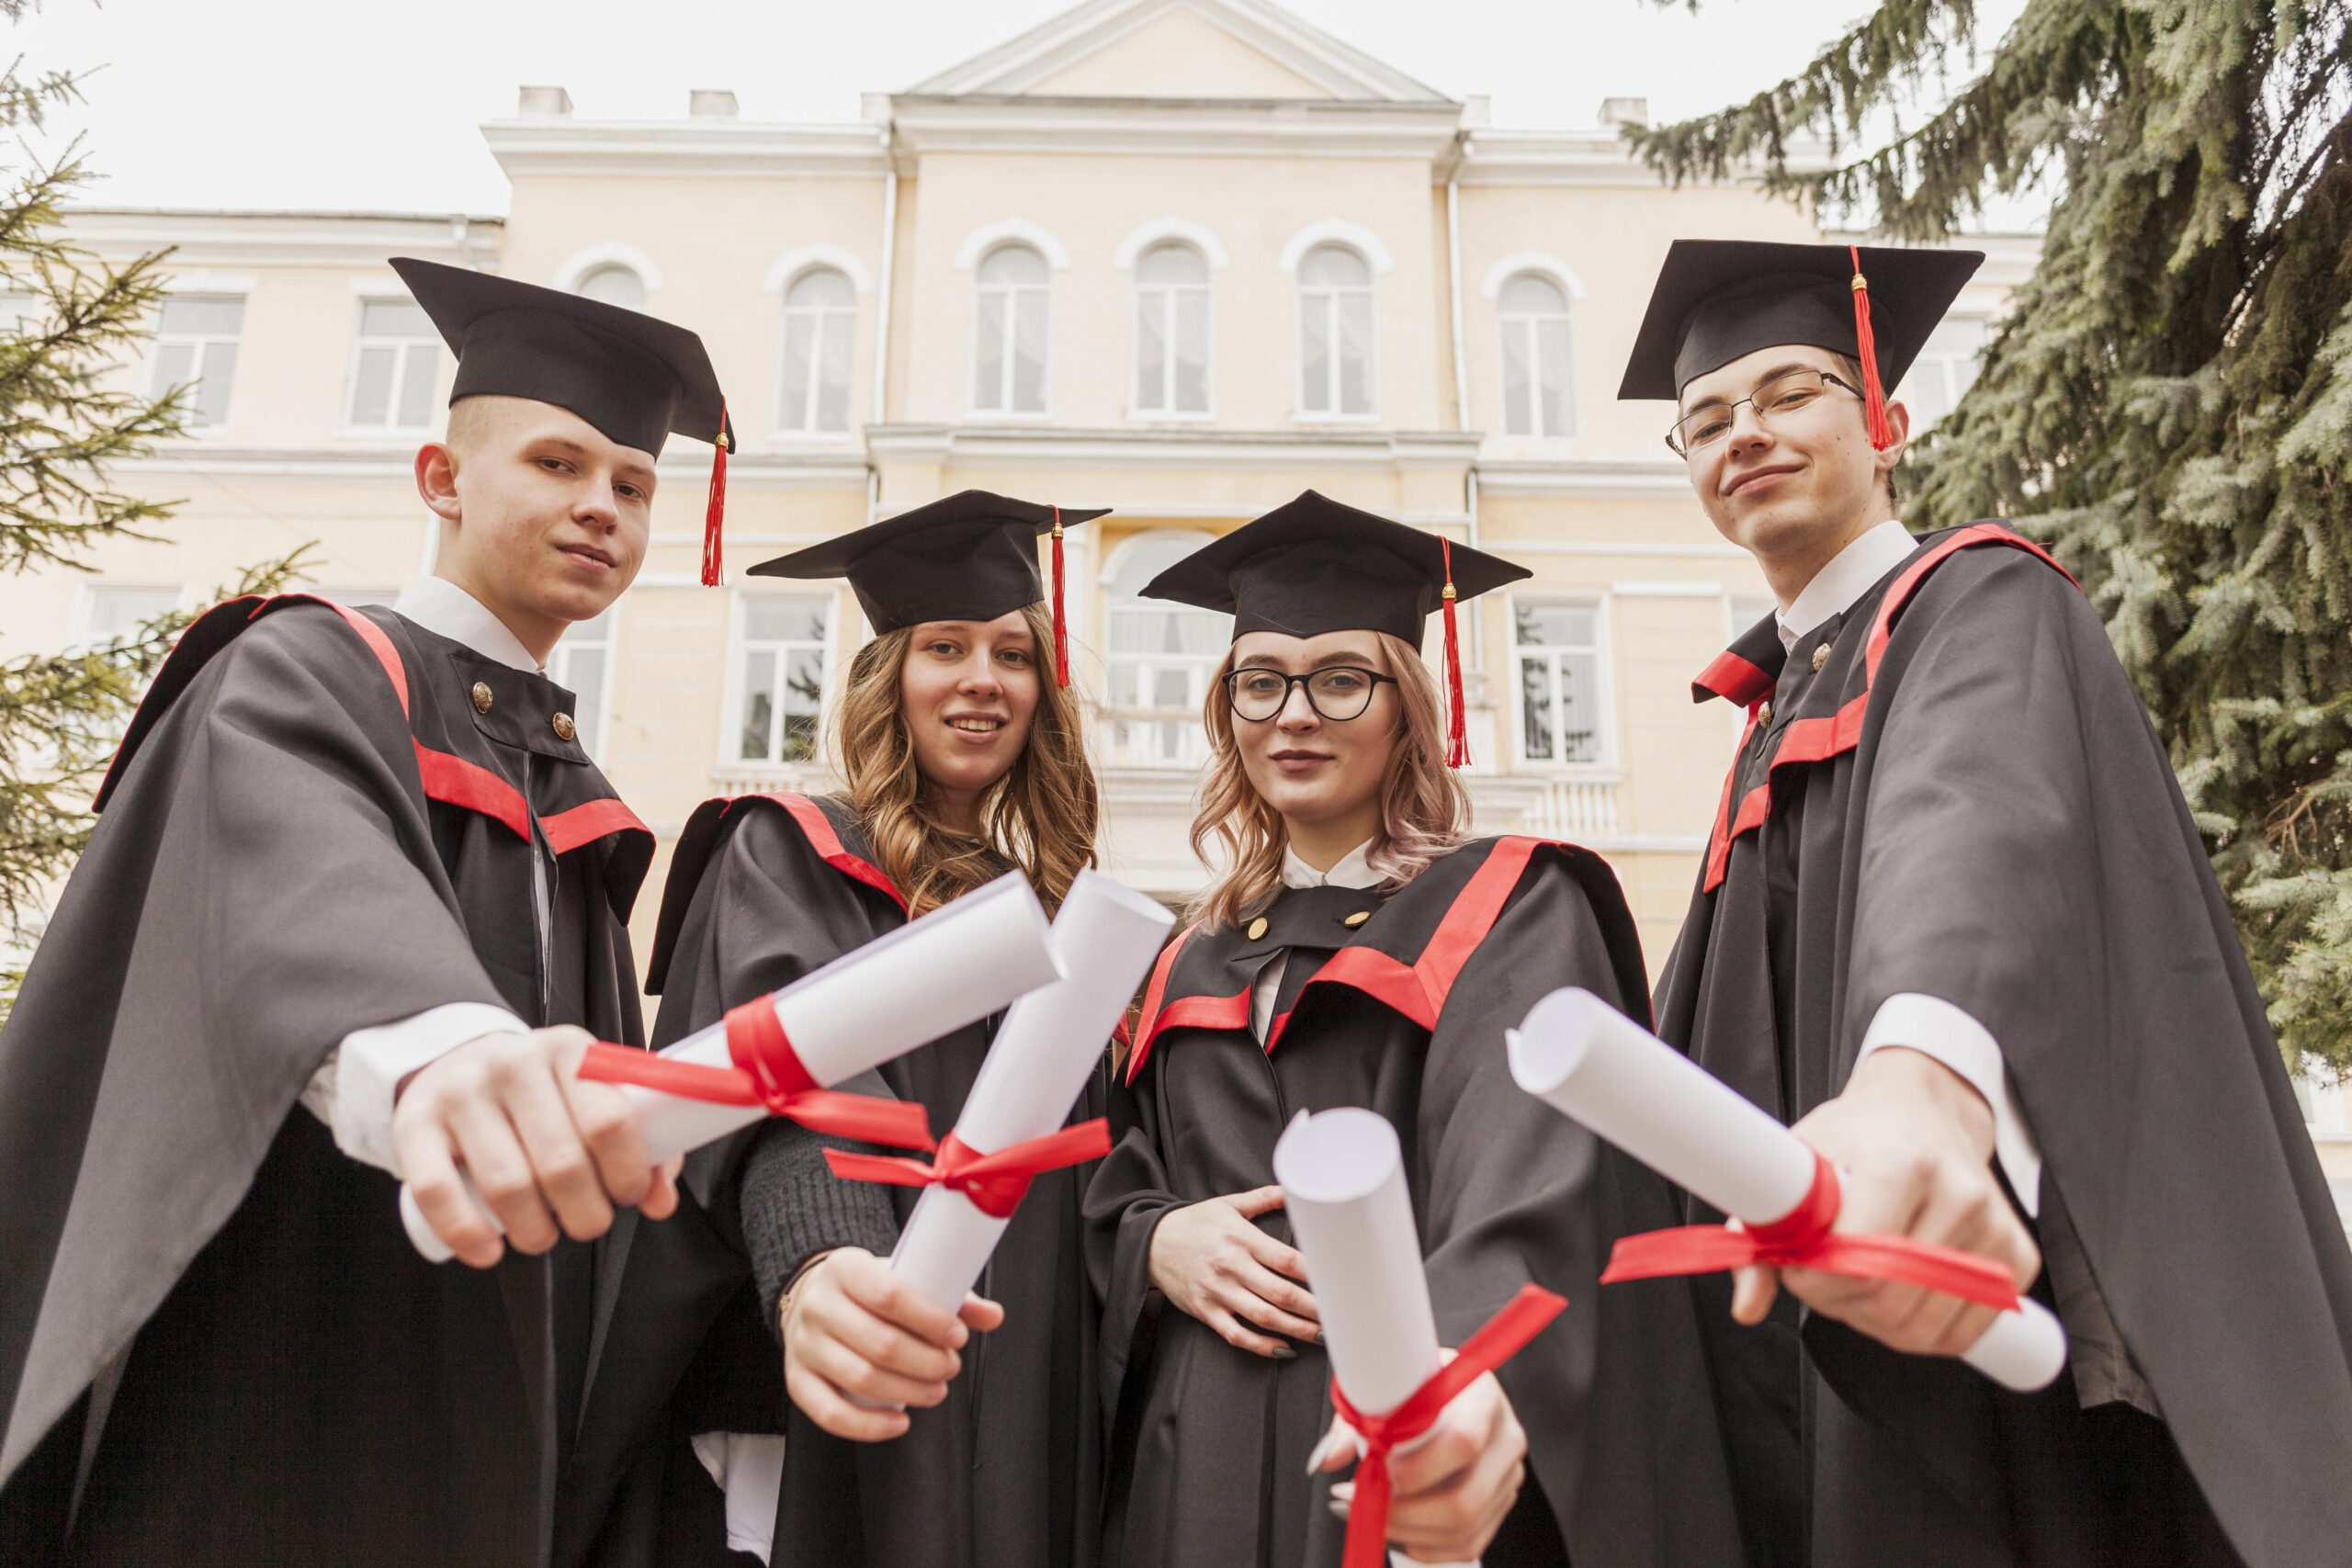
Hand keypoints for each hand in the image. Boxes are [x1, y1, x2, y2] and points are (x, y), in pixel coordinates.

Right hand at [392, 1025, 682, 1267]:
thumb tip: (660, 1199)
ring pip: (506, 1183)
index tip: (629, 1195)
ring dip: (535, 1230)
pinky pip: (436, 1190)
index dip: (626, 1171)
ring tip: (545, 1235)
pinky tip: (488, 1250)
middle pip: (561, 1161)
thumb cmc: (544, 1093)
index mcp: (570, 1051)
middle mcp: (514, 1064)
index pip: (609, 1119)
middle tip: (588, 1223)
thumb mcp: (594, 1097)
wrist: (461, 1063)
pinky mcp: (414, 1124)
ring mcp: (461, 1092)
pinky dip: (466, 1232)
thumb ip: (641, 1144)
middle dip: (586, 1213)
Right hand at [780, 1247, 1004, 1441]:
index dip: (929, 1320)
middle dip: (926, 1362)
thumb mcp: (901, 1275)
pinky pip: (830, 1413)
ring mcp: (804, 1346)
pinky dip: (869, 1425)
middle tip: (950, 1366)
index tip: (957, 1336)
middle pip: (878, 1343)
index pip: (889, 1294)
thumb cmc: (865, 1290)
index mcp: (845, 1269)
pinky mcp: (797, 1381)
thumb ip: (949, 1293)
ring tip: (935, 1390)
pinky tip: (899, 1421)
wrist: (813, 1297)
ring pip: (859, 1379)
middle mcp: (818, 1306)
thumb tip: (992, 1316)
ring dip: (908, 1392)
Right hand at [1147, 1185, 1319, 1356]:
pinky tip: (1283, 1349)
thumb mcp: (1227, 1204)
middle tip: (1338, 1317)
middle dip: (1313, 1308)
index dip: (1314, 1274)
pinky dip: (1262, 1345)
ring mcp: (1218, 1291)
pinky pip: (1237, 1334)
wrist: (1151, 1243)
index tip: (1336, 1283)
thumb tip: (1293, 1189)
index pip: (1286, 1259)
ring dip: (1296, 1329)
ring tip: (1320, 1335)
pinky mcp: (1206, 1311)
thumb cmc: (1194, 1223)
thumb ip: (1263, 1199)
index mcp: (1241, 1238)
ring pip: (1263, 1317)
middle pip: (1280, 1292)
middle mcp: (1231, 1266)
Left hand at [1315, 1360, 1526, 1562]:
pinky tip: (1399, 1531)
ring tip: (1370, 1515)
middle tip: (1362, 1502)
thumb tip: (1325, 1460)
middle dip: (1404, 1512)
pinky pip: (1468, 1543)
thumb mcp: (1384, 1386)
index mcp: (1481, 1394)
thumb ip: (1353, 1423)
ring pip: (1465, 1527)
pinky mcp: (1500, 1503)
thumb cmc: (1414, 1386)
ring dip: (1409, 1532)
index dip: (1420, 1467)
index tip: (1380, 1470)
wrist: (1446, 1390)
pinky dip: (1427, 1547)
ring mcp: (1507, 1474)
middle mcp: (1505, 1437)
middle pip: (1465, 1497)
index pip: (1463, 1440)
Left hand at [1732, 1045, 2040, 1355]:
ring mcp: (1995, 1226)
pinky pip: (1964, 1331)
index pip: (1858, 1261)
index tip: (1798, 1266)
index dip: (1814, 1279)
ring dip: (1876, 1322)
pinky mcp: (2018, 1254)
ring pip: (1923, 1327)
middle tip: (1824, 1276)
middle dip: (1840, 1304)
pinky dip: (1921, 1331)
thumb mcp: (1798, 1164)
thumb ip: (1762, 1234)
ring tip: (1858, 1281)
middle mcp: (1959, 1193)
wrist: (1922, 1112)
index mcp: (1901, 1163)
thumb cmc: (1855, 1138)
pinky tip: (1898, 1295)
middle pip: (1890, 1301)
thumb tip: (1747, 1306)